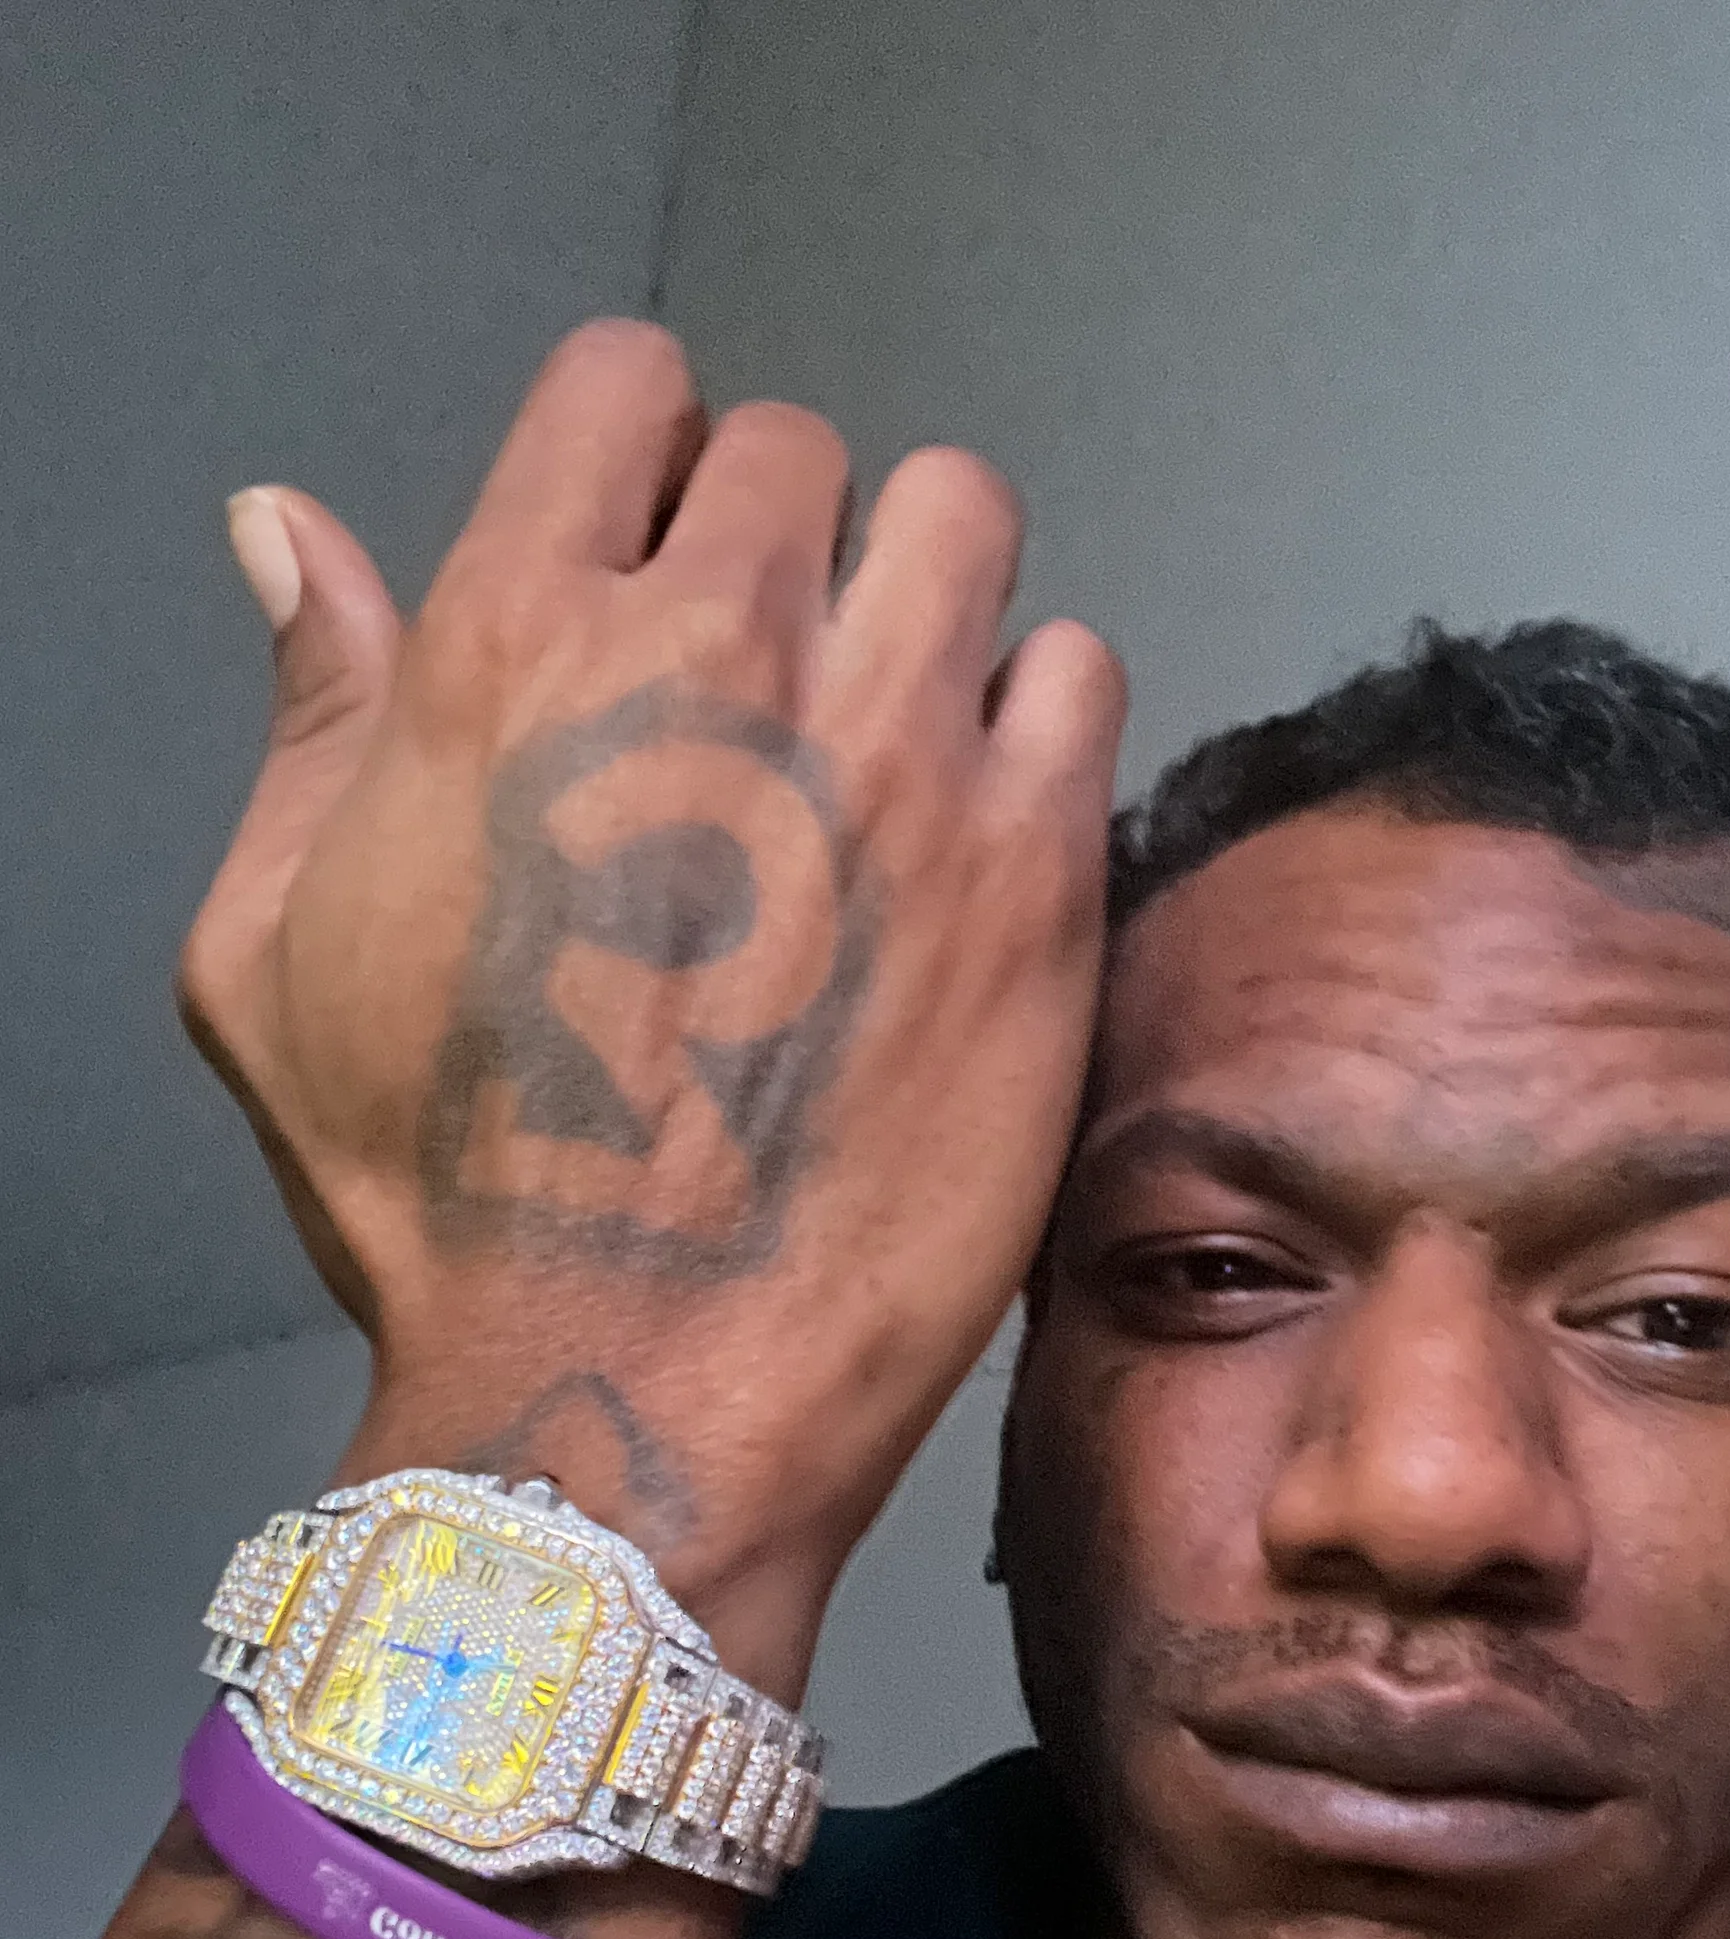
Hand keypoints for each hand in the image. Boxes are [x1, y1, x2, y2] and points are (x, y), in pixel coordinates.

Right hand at [181, 320, 1125, 1694]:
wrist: (627, 1382)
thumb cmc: (445, 1201)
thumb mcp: (272, 953)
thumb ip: (308, 710)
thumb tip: (288, 533)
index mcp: (516, 643)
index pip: (627, 389)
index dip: (646, 458)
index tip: (660, 549)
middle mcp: (718, 658)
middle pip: (807, 451)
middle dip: (787, 539)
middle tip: (775, 680)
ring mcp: (896, 755)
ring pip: (963, 523)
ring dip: (927, 599)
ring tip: (893, 732)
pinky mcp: (1033, 871)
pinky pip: (1081, 677)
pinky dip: (1039, 725)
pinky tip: (982, 832)